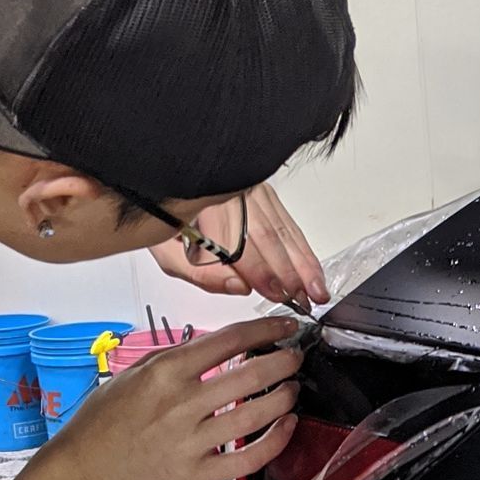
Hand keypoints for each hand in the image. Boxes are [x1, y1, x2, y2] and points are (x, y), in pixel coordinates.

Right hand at [41, 317, 303, 479]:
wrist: (86, 467)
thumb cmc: (107, 418)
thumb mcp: (135, 371)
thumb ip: (178, 356)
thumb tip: (224, 343)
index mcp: (166, 372)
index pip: (230, 340)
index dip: (266, 330)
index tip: (285, 327)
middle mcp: (182, 404)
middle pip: (251, 375)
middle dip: (285, 361)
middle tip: (295, 357)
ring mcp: (191, 442)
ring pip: (256, 415)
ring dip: (284, 397)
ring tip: (292, 388)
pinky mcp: (198, 475)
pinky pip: (249, 458)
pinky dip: (276, 440)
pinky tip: (287, 425)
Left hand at [149, 182, 330, 308]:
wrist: (164, 181)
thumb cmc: (163, 216)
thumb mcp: (166, 251)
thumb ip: (201, 274)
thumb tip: (241, 287)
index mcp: (206, 203)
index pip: (239, 242)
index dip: (261, 270)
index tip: (277, 293)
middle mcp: (234, 191)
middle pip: (268, 234)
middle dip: (290, 270)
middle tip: (306, 298)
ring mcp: (251, 188)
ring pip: (283, 228)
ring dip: (303, 261)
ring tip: (317, 288)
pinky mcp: (262, 191)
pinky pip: (286, 221)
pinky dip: (301, 247)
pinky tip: (310, 266)